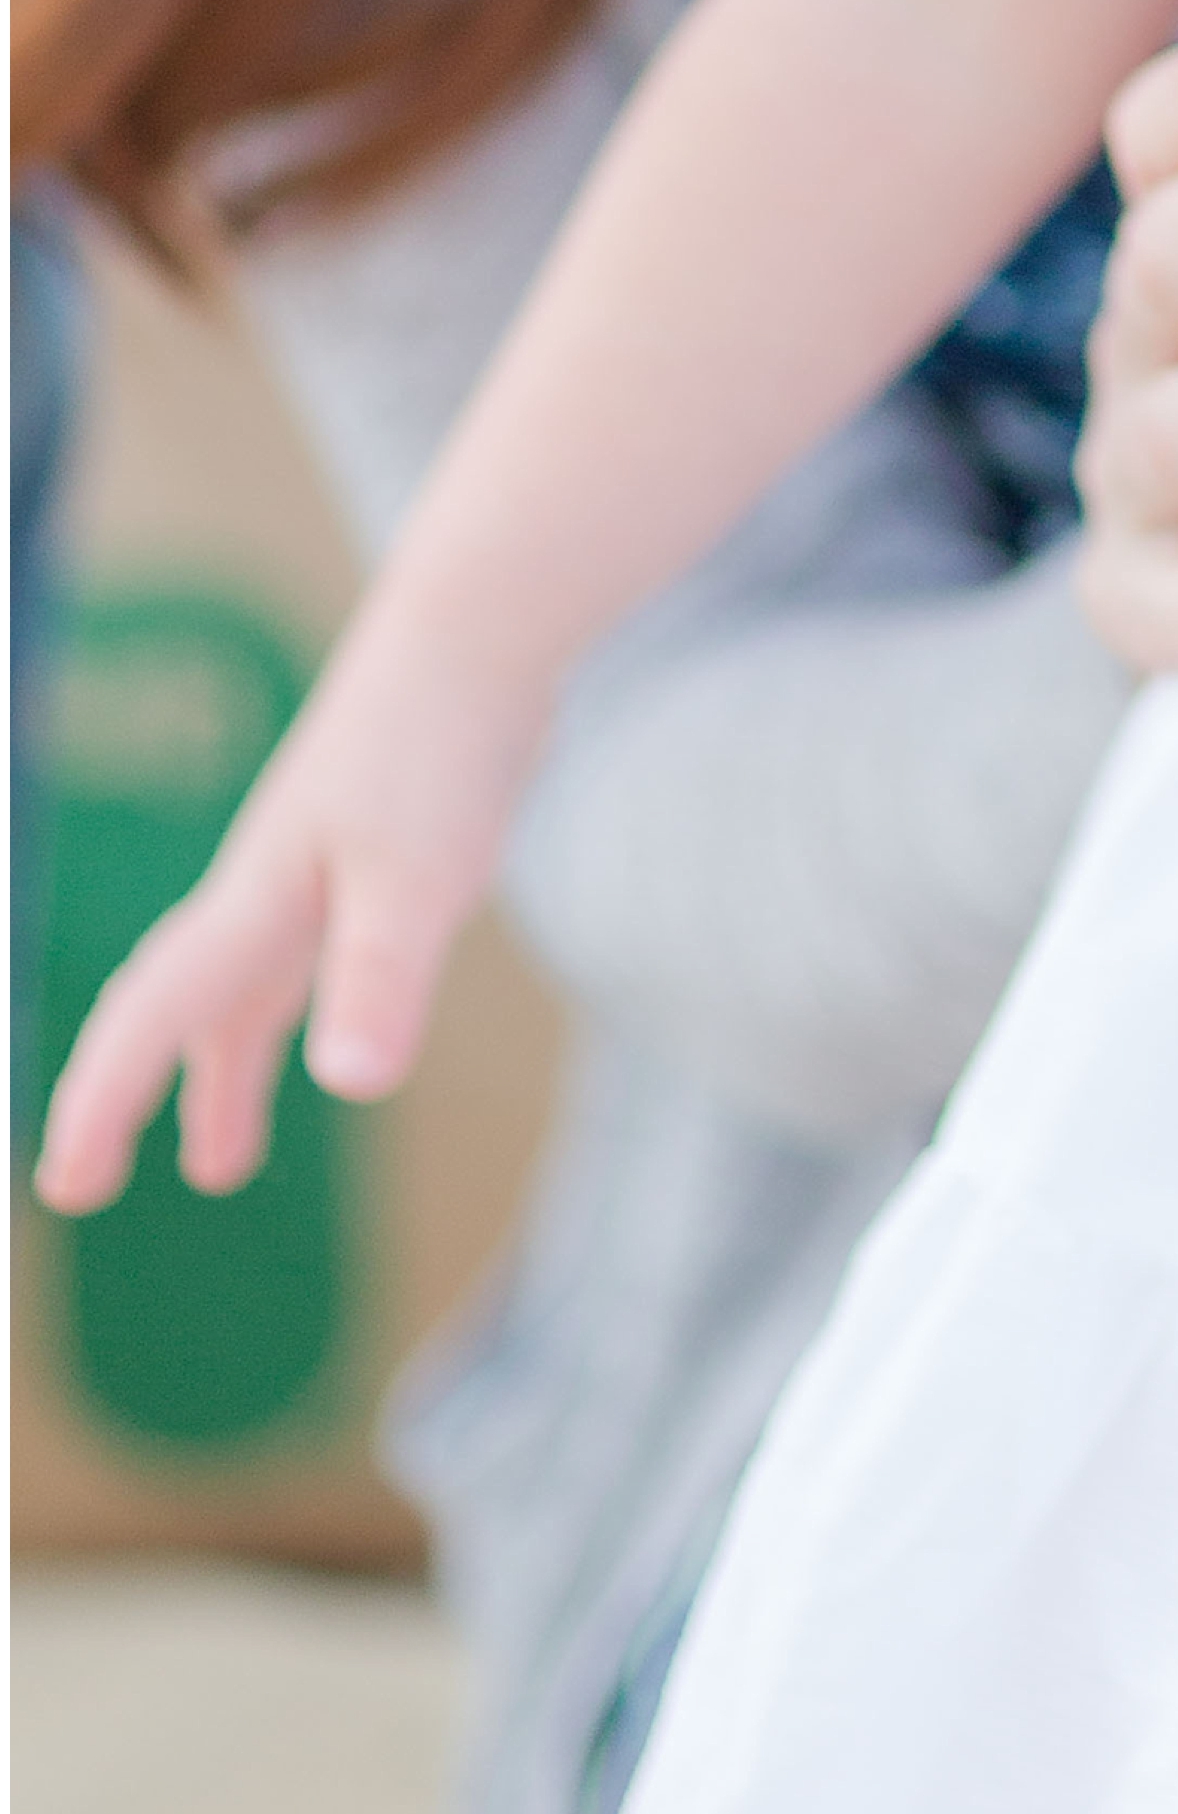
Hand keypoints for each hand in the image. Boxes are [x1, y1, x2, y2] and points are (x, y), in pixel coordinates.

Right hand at [33, 615, 541, 1212]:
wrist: (476, 627)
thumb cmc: (440, 747)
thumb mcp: (417, 877)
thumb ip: (380, 978)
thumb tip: (349, 1084)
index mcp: (258, 903)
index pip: (155, 1015)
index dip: (103, 1101)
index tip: (65, 1187)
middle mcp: (267, 888)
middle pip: (179, 1007)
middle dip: (132, 1094)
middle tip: (81, 1183)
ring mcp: (314, 865)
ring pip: (243, 988)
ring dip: (222, 1070)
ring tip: (220, 1161)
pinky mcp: (369, 848)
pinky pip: (298, 956)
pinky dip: (287, 1009)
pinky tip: (328, 1035)